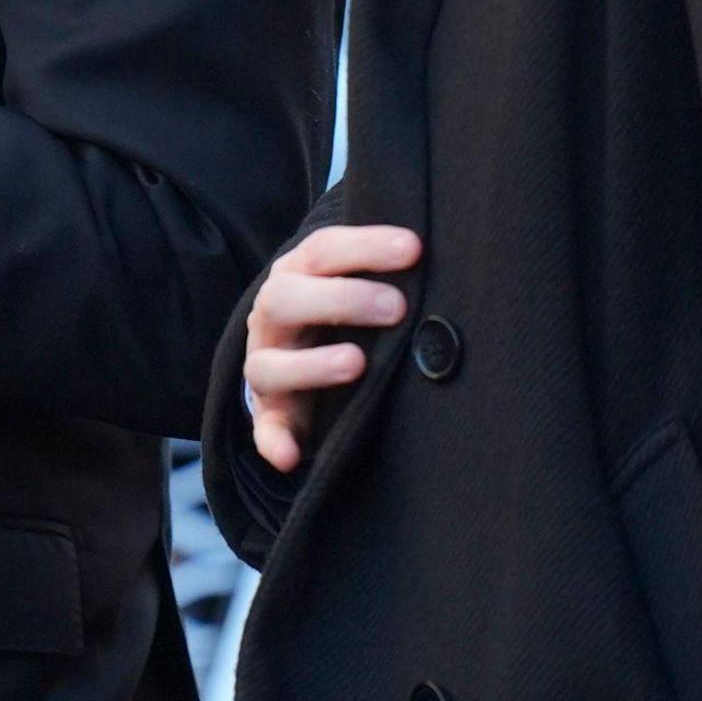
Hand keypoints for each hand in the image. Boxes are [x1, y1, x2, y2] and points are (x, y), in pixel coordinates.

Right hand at [245, 224, 422, 472]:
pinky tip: (290, 455)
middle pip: (286, 298)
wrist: (292, 357)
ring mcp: (265, 367)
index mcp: (295, 276)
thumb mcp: (352, 282)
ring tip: (357, 363)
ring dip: (312, 365)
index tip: (414, 249)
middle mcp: (272, 319)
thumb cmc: (340, 313)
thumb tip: (437, 257)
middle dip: (342, 299)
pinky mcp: (270, 415)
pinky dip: (273, 442)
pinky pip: (264, 431)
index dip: (365, 246)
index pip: (322, 251)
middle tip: (398, 307)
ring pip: (267, 366)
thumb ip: (384, 271)